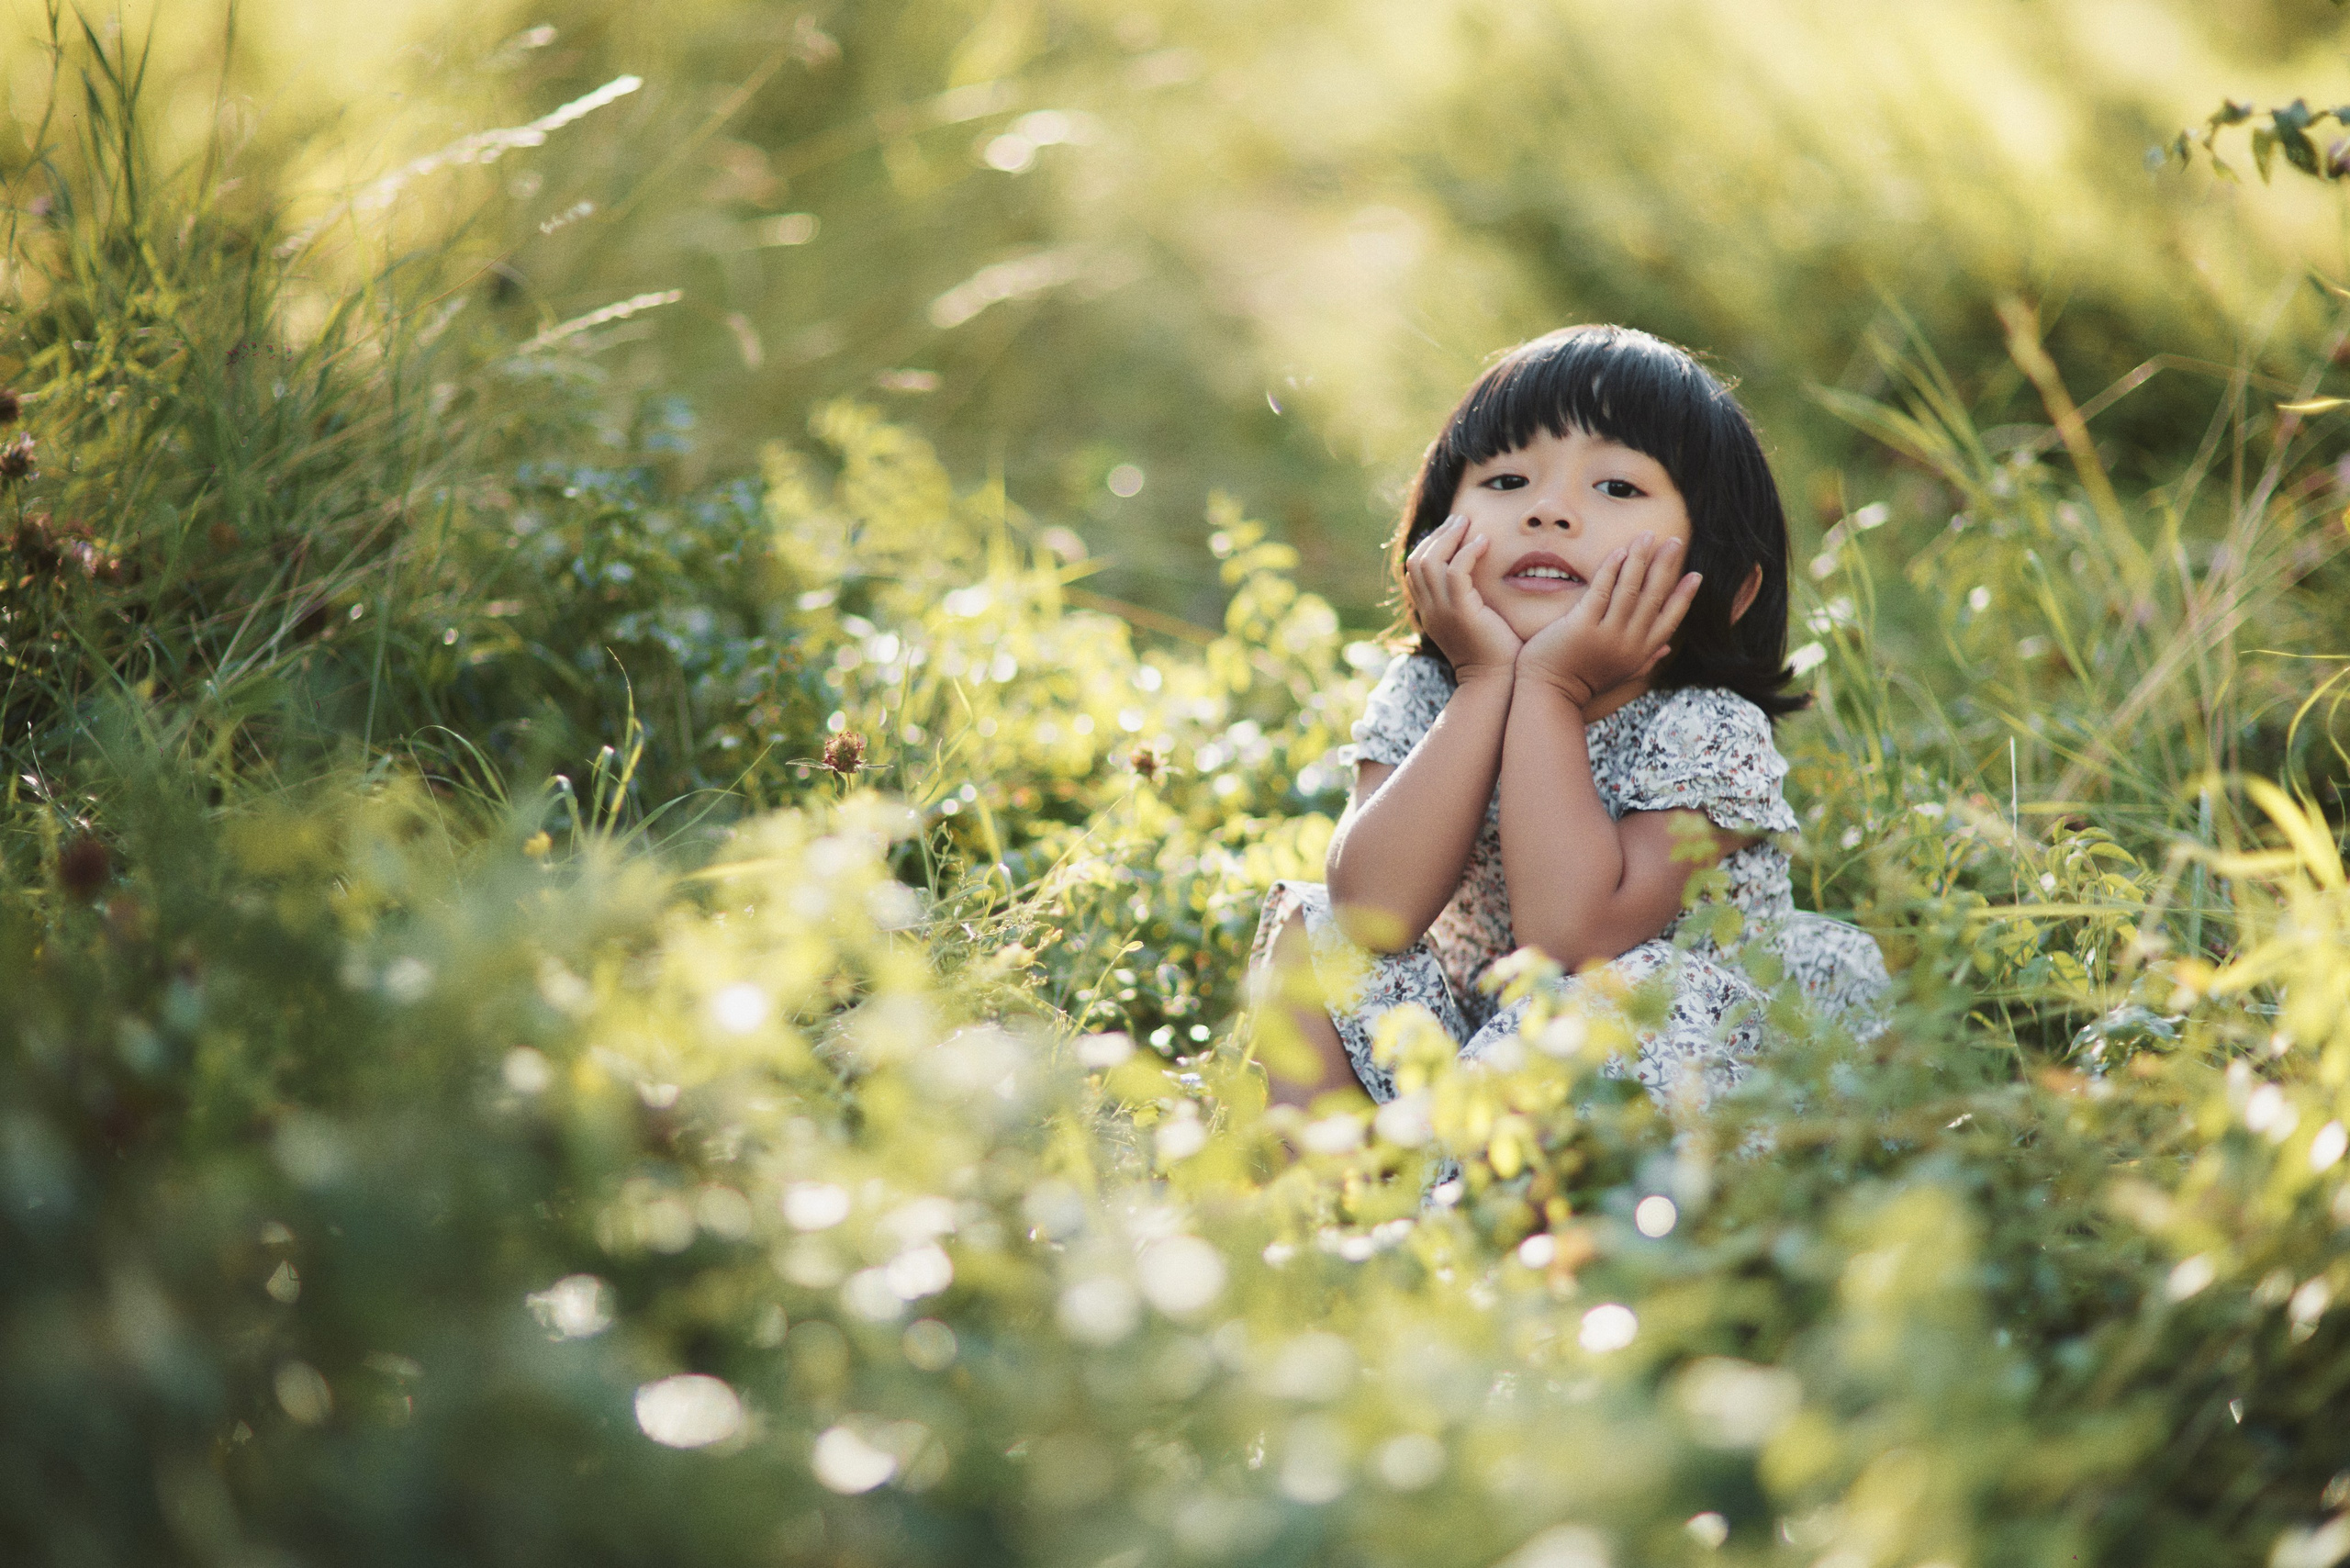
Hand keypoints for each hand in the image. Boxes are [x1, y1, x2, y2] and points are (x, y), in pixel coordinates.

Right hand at [1405, 514, 1521, 678]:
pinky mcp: (1461, 611)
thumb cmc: (1495, 654)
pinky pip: (1456, 572)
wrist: (1496, 682)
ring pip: (1431, 562)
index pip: (1415, 570)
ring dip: (1450, 537)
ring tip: (1469, 523)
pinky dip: (1468, 552)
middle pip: (1417, 560)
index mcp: (1430, 612)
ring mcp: (1442, 611)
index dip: (1430, 545)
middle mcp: (1430, 610)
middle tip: (1460, 518)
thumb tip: (1479, 579)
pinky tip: (1485, 542)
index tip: (1452, 531)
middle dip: (1438, 535)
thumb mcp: (1474, 622)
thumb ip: (1469, 600)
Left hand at [1517, 533, 1700, 706]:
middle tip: (1676, 541)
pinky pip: (1601, 591)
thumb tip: (1668, 649)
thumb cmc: (1580, 683)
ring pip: (1630, 589)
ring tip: (1648, 536)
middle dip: (1666, 566)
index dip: (1684, 596)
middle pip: (1653, 597)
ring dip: (1641, 559)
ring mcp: (1607, 635)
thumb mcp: (1620, 674)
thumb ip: (1645, 661)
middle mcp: (1628, 643)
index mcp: (1640, 653)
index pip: (1670, 620)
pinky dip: (1612, 569)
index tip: (1696, 576)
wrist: (1548, 696)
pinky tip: (1620, 551)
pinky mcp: (1582, 627)